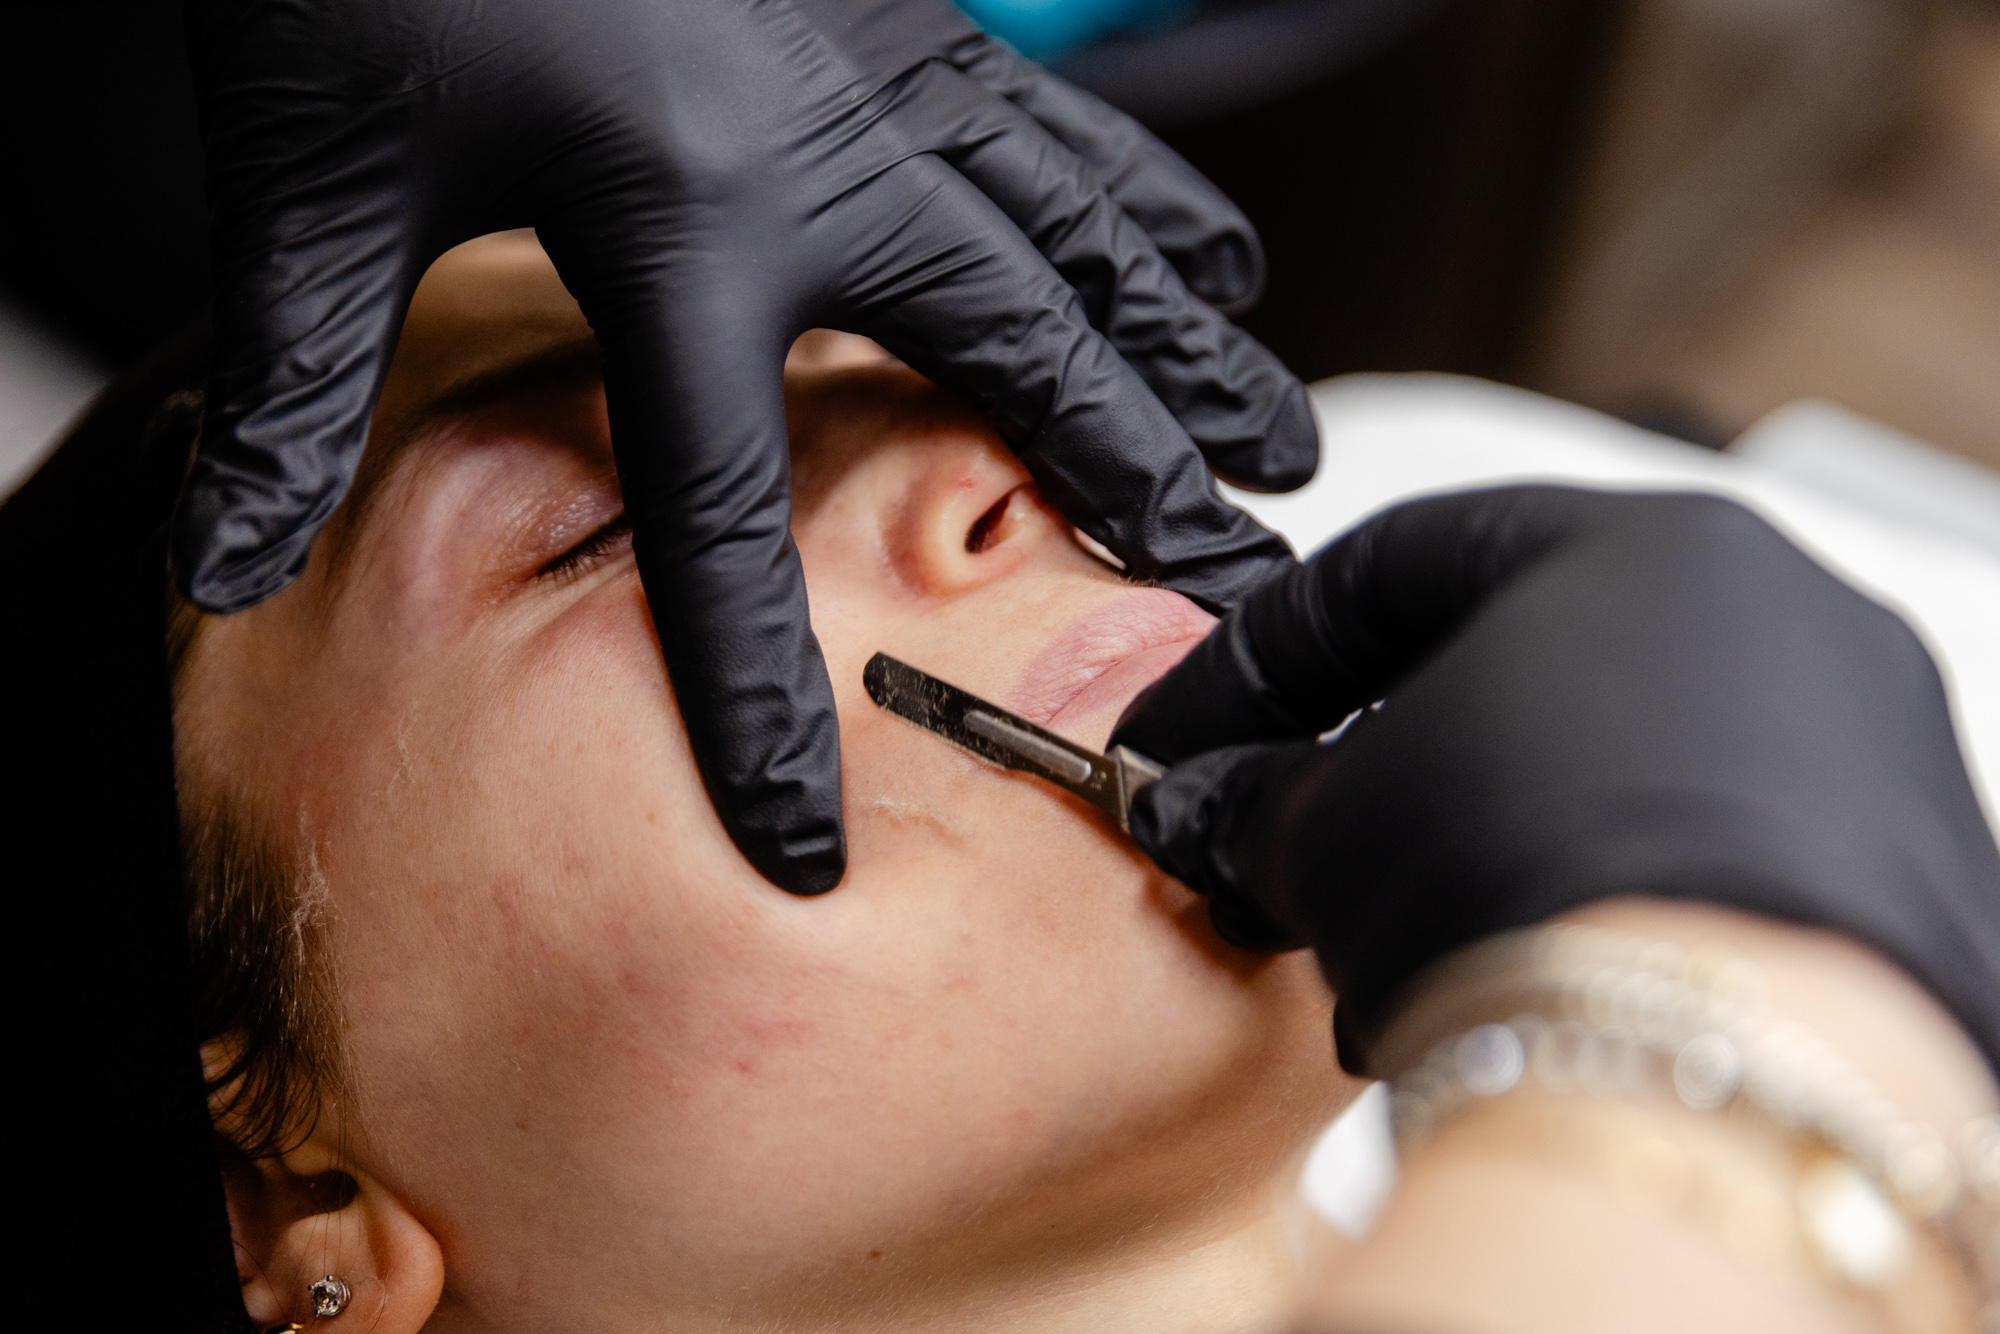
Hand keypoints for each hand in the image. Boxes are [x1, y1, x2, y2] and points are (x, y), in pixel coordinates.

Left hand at [174, 0, 1310, 893]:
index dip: (759, 698)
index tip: (799, 837)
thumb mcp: (321, 172)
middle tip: (1227, 583)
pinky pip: (1058, 124)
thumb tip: (236, 552)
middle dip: (1134, 487)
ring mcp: (883, 69)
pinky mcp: (898, 14)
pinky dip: (1146, 199)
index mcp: (683, 221)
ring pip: (1082, 232)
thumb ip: (307, 369)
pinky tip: (1206, 250)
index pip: (732, 516)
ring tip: (1278, 429)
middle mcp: (825, 155)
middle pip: (1024, 359)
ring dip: (1187, 344)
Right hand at [1111, 486, 1999, 1071]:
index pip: (1396, 564)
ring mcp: (1870, 752)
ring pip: (1623, 778)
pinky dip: (1606, 911)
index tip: (1193, 743)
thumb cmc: (1523, 892)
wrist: (1723, 1082)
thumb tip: (1216, 807)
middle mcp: (1786, 617)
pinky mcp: (1916, 884)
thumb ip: (1259, 797)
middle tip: (1301, 849)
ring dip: (1492, 851)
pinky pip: (1717, 870)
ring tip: (1400, 958)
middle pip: (1527, 667)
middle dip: (1388, 766)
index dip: (1262, 659)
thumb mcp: (1330, 827)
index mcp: (1637, 540)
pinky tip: (1525, 994)